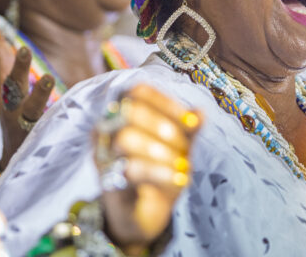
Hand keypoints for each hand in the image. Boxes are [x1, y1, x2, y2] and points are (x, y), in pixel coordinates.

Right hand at [0, 40, 53, 166]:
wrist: (16, 167)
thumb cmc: (16, 122)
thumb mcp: (9, 97)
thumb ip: (8, 70)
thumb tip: (2, 42)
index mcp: (6, 102)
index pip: (3, 78)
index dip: (4, 60)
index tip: (3, 41)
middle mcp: (13, 114)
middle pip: (13, 90)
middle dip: (17, 70)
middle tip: (23, 49)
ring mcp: (26, 128)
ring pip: (32, 110)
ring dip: (39, 93)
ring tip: (48, 78)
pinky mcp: (42, 140)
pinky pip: (51, 129)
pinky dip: (58, 118)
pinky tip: (71, 106)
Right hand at [95, 84, 200, 252]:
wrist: (141, 215)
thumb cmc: (158, 171)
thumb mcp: (179, 147)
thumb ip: (189, 129)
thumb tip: (201, 112)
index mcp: (123, 114)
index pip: (138, 91)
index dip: (167, 103)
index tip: (191, 122)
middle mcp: (107, 131)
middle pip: (131, 110)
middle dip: (164, 127)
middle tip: (185, 147)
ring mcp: (104, 156)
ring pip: (126, 137)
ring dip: (162, 150)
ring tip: (182, 165)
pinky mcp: (108, 183)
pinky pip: (130, 169)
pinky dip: (160, 172)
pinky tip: (179, 178)